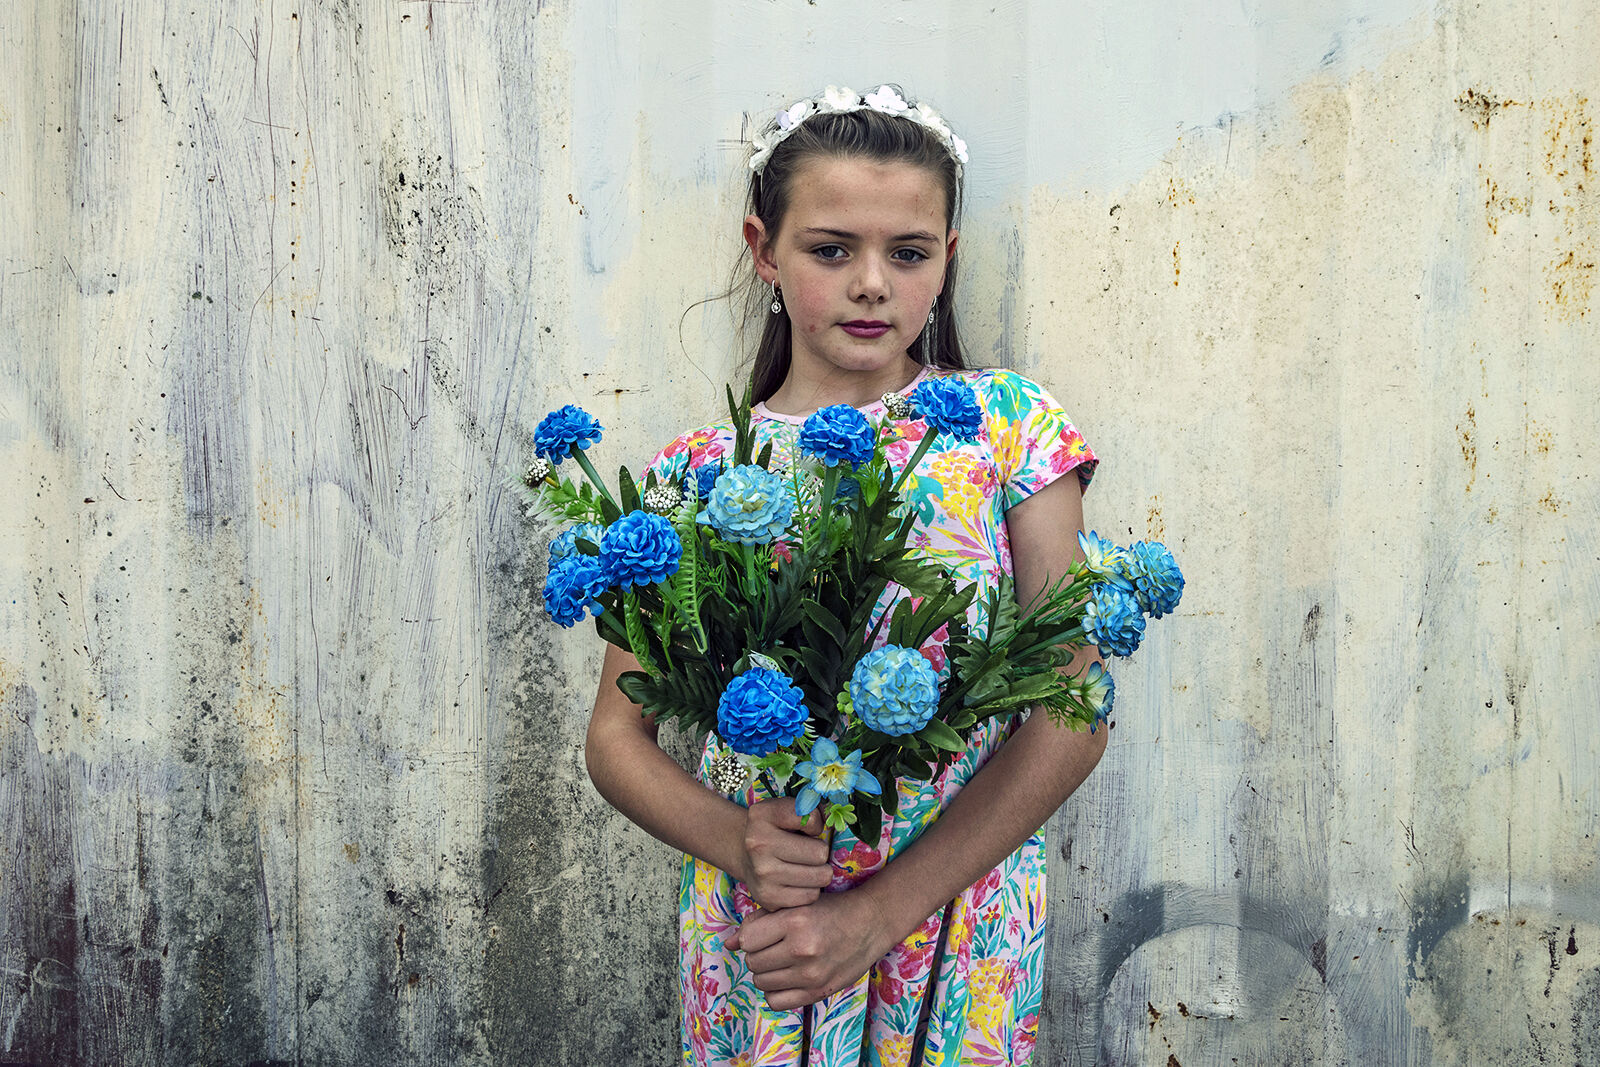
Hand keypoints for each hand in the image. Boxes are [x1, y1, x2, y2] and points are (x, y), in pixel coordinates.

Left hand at [725, 889, 895, 1010]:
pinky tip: (786, 977)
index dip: (751, 936)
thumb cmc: (830, 909)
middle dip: (758, 954)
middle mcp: (802, 949)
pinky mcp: (818, 992)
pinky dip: (775, 991)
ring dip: (766, 972)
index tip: (764, 932)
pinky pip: (776, 1002)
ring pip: (761, 982)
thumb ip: (760, 920)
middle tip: (773, 946)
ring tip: (781, 960)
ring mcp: (811, 974)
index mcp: (795, 921)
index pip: (748, 940)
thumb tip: (729, 944)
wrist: (870, 922)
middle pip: (752, 962)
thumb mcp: (796, 904)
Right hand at [735, 797, 831, 910]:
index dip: (815, 824)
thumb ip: (811, 807)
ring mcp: (762, 875)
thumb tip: (832, 818)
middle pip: (820, 853)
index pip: (812, 820)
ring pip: (820, 877)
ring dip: (818, 872)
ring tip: (804, 866)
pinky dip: (809, 889)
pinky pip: (811, 896)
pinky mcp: (768, 898)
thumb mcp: (786, 808)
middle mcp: (758, 846)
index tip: (805, 829)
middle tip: (807, 851)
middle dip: (820, 852)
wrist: (745, 856)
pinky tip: (798, 881)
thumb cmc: (775, 829)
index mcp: (762, 816)